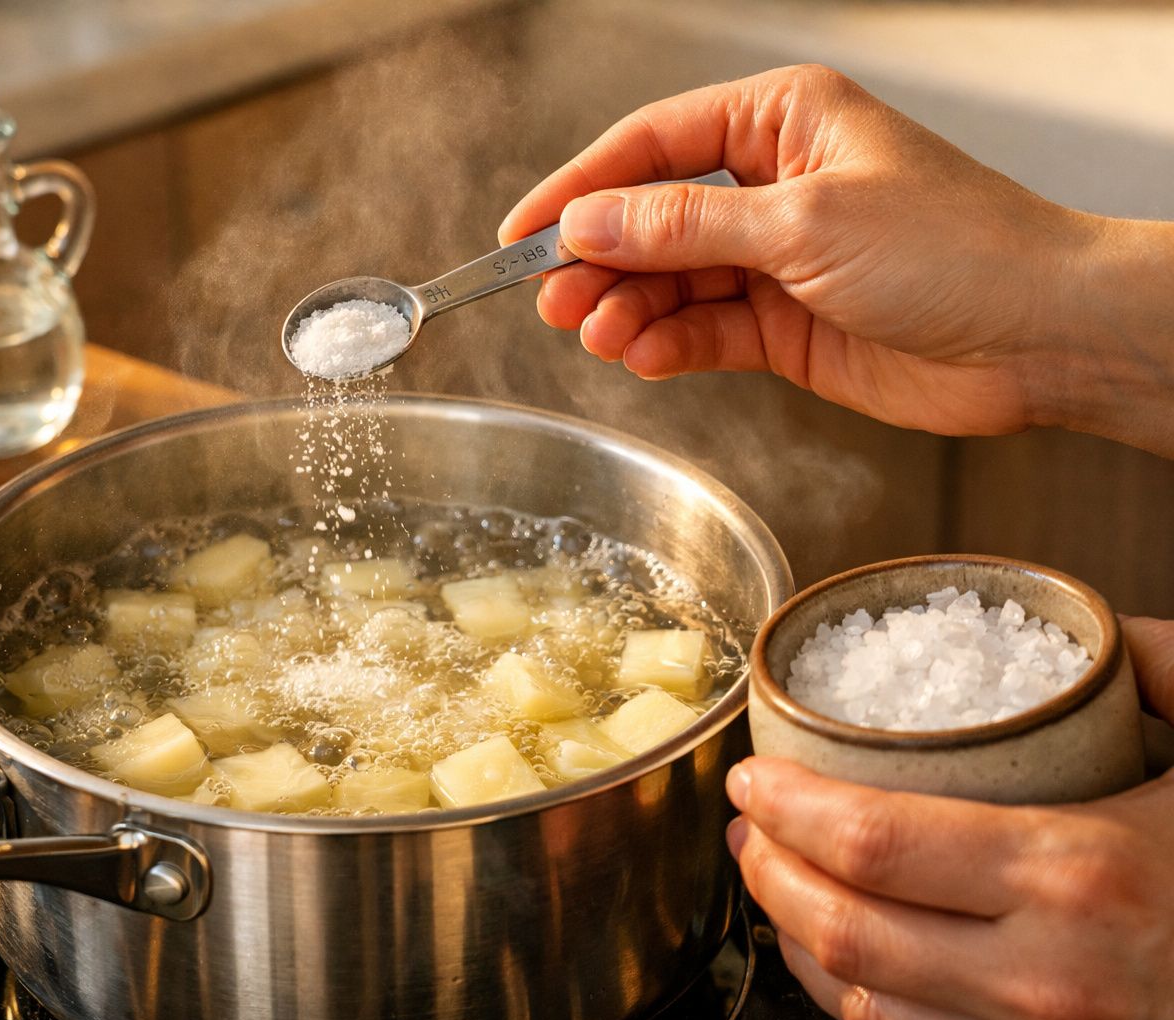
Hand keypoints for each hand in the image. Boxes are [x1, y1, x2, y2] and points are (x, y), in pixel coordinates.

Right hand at [500, 65, 1173, 455]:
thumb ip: (686, 227)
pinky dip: (669, 345)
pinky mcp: (784, 326)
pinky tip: (642, 355)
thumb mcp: (803, 223)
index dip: (581, 187)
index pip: (652, 145)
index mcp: (782, 122)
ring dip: (629, 309)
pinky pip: (704, 331)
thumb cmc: (954, 248)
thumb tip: (588, 221)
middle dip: (599, 259)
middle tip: (552, 298)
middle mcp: (771, 185)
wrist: (1037, 337)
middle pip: (651, 217)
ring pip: (671, 281)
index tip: (523, 231)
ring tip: (597, 334)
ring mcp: (775, 259)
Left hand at [726, 615, 1173, 1019]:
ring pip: (867, 1006)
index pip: (871, 842)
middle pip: (848, 929)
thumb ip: (1168, 663)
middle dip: (767, 871)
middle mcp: (1053, 976)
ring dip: (798, 940)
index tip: (753, 774)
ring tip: (775, 881)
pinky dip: (861, 1005)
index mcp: (1082, 871)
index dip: (786, 807)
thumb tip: (1095, 629)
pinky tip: (846, 961)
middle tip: (748, 824)